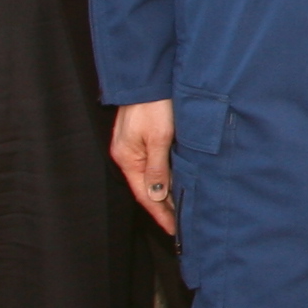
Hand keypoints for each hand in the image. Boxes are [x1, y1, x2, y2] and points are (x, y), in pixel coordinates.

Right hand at [110, 100, 175, 232]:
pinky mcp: (140, 137)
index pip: (145, 195)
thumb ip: (157, 168)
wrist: (148, 78)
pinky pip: (151, 164)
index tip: (174, 229)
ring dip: (164, 192)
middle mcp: (127, 155)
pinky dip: (163, 176)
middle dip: (162, 207)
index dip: (160, 214)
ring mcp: (132, 146)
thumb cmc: (154, 105)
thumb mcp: (159, 138)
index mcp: (128, 158)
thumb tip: (157, 195)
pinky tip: (174, 181)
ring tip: (179, 208)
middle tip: (180, 224)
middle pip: (146, 188)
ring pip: (150, 176)